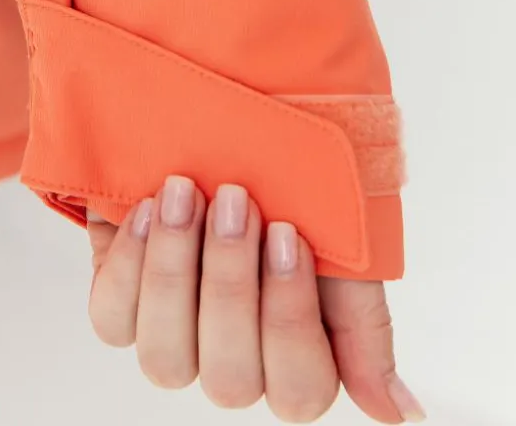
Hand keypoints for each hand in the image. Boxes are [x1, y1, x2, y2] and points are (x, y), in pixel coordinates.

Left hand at [88, 177, 426, 423]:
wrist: (240, 119)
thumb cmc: (298, 184)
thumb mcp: (344, 245)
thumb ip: (365, 328)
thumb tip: (402, 414)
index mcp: (295, 357)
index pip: (299, 390)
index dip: (288, 318)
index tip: (288, 233)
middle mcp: (233, 359)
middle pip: (229, 377)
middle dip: (230, 281)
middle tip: (238, 200)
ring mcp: (174, 335)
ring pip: (165, 357)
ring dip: (175, 270)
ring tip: (186, 194)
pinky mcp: (123, 303)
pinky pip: (114, 318)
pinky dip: (131, 263)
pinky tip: (148, 209)